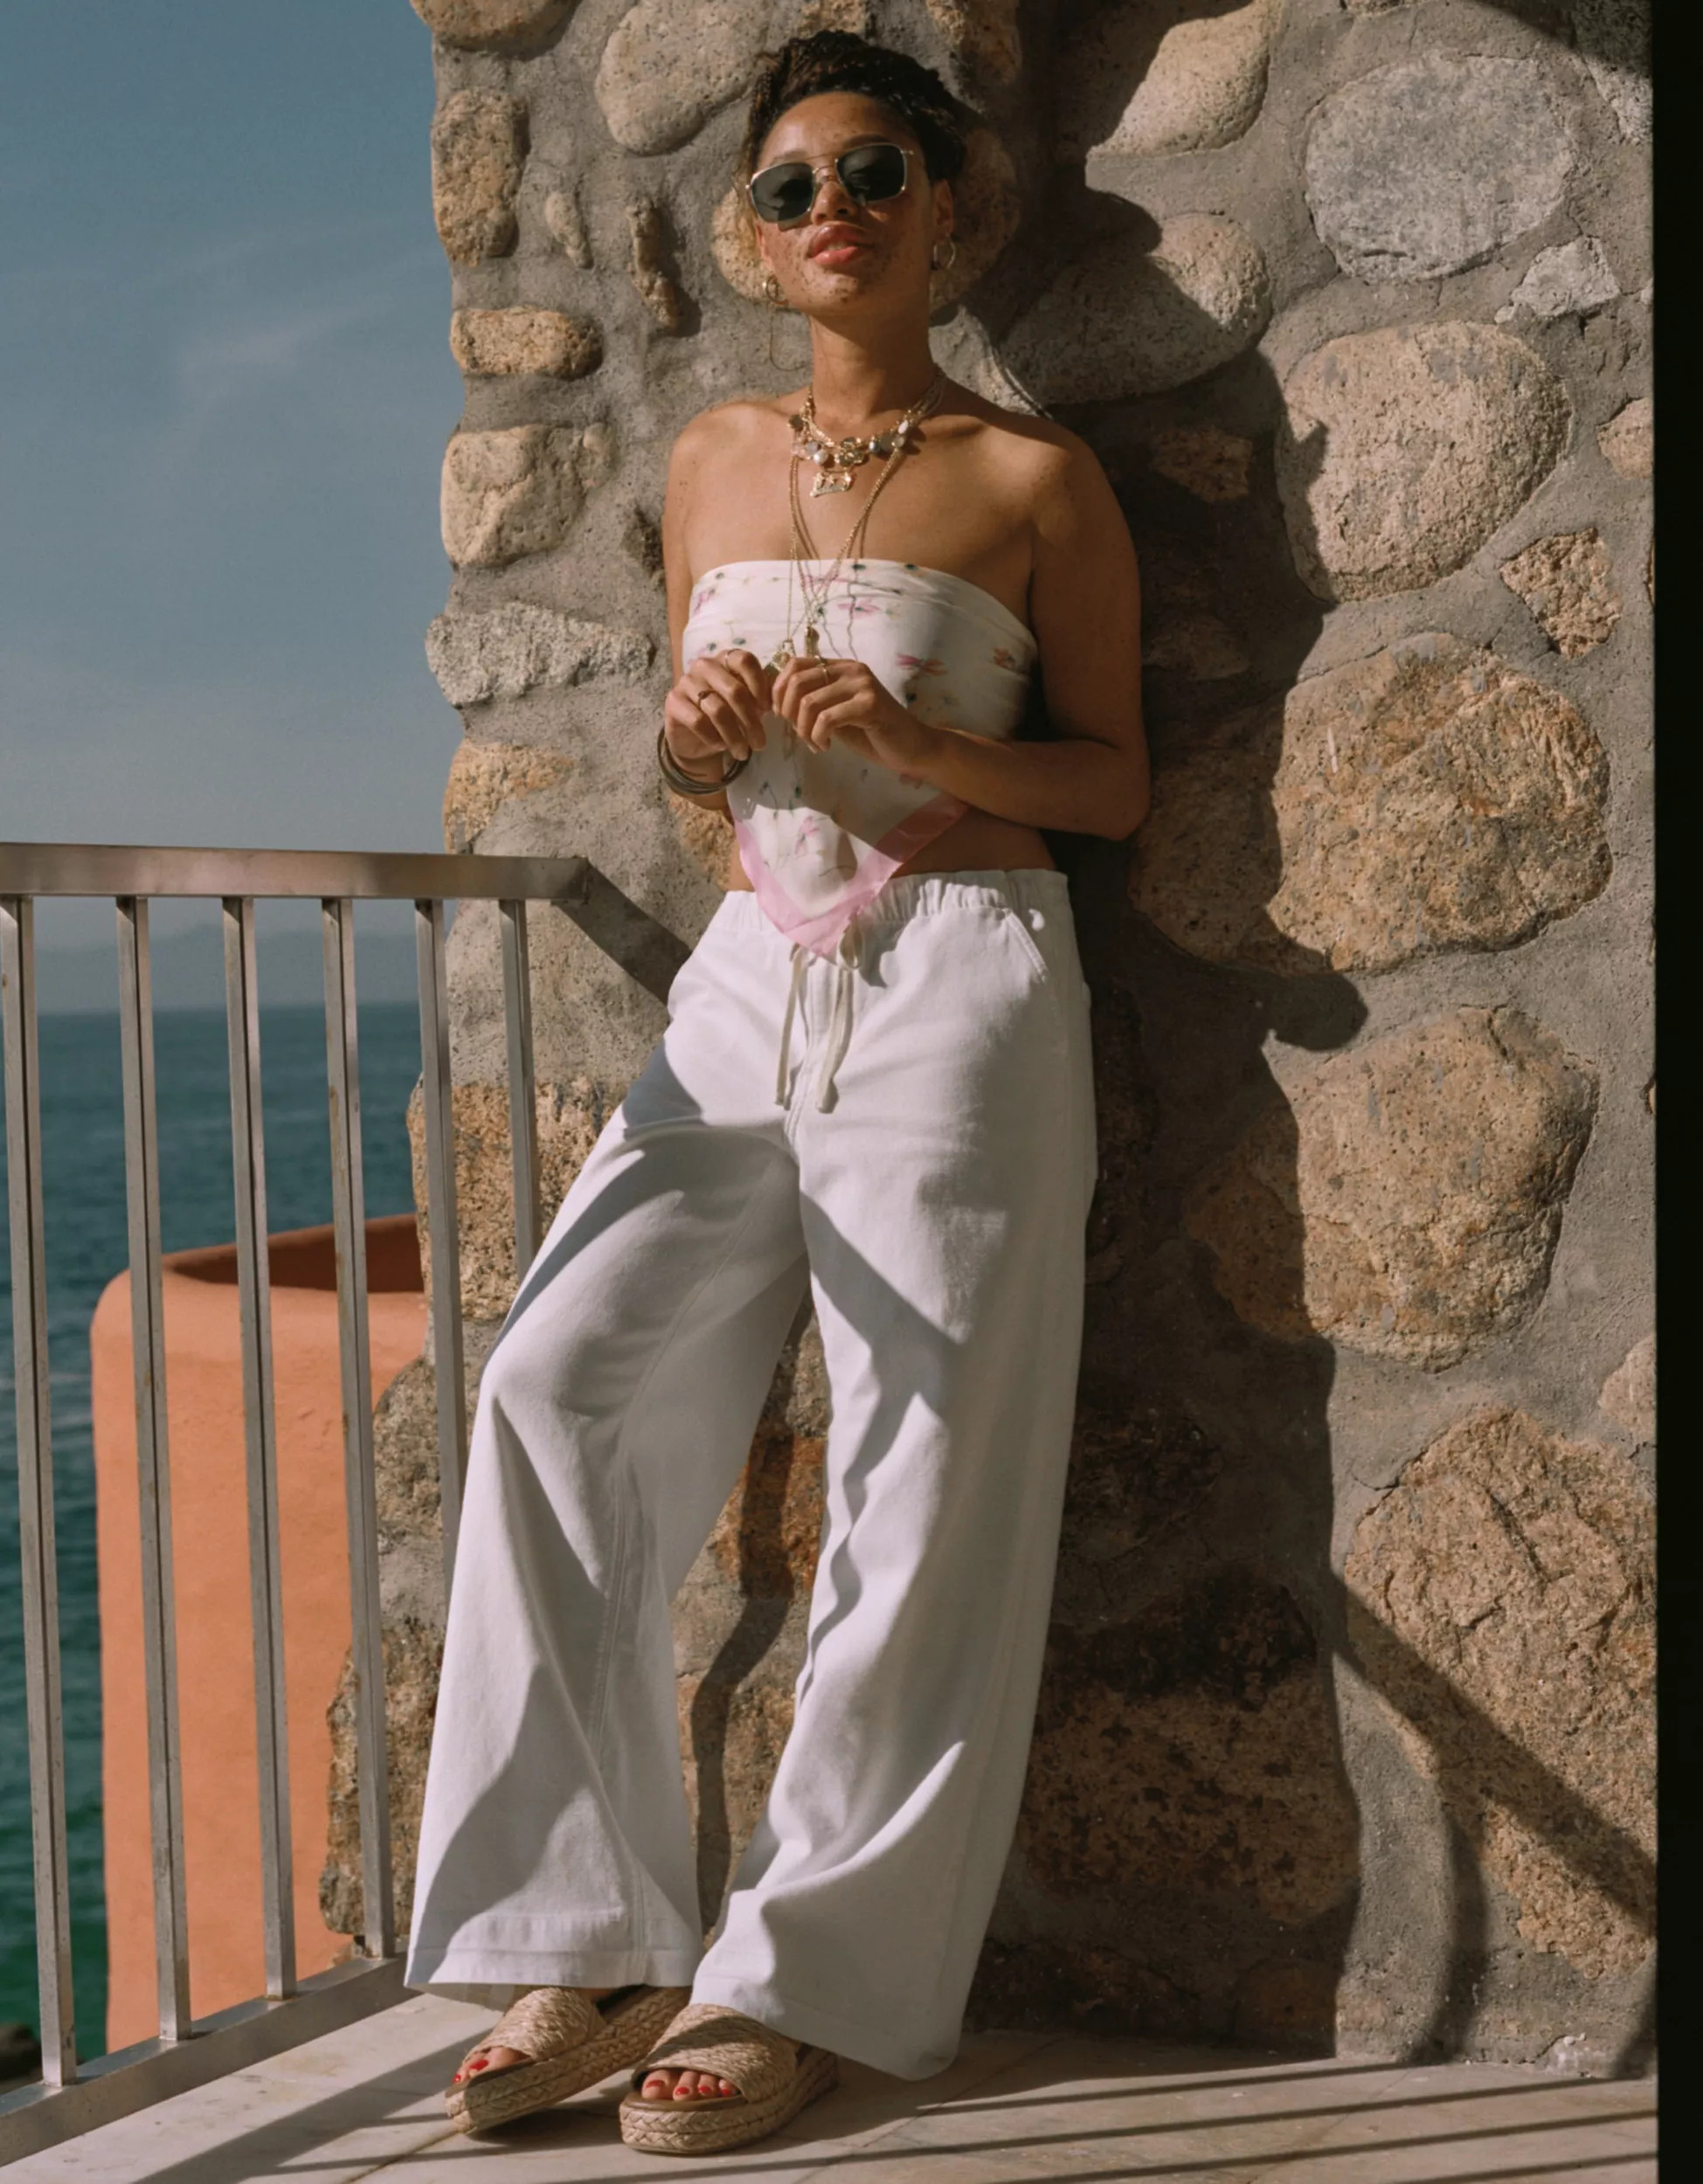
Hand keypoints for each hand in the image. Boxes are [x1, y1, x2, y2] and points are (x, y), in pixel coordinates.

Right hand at [663, 649, 774, 771]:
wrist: (693, 736)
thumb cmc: (726, 715)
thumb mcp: (747, 705)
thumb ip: (761, 698)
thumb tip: (778, 703)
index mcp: (725, 659)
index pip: (746, 661)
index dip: (760, 685)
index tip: (768, 710)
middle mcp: (705, 665)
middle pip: (735, 691)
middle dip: (751, 721)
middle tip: (760, 743)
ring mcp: (687, 681)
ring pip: (718, 710)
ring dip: (735, 736)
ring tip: (743, 752)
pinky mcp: (674, 701)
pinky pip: (698, 722)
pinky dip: (714, 738)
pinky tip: (721, 747)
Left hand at [771, 655, 936, 775]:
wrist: (910, 748)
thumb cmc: (872, 734)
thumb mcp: (835, 713)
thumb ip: (813, 703)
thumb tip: (776, 702)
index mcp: (841, 667)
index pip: (794, 664)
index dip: (778, 690)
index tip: (781, 715)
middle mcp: (851, 669)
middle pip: (796, 682)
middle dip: (787, 713)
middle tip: (799, 734)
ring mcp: (862, 685)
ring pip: (809, 702)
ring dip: (803, 730)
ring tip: (815, 743)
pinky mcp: (869, 704)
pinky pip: (826, 719)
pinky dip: (818, 737)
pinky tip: (825, 747)